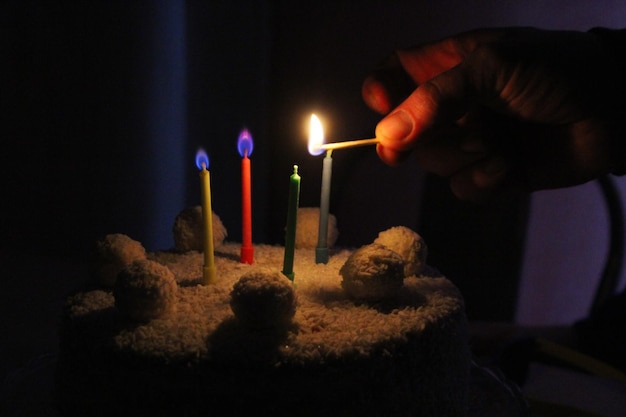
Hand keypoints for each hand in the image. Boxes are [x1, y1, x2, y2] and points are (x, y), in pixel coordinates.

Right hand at [362, 27, 624, 200]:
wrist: (616, 111)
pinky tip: (506, 167)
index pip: (392, 76)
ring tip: (497, 145)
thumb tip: (385, 136)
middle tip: (459, 131)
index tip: (383, 108)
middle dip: (428, 137)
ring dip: (462, 158)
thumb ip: (434, 99)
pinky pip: (462, 188)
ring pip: (434, 164)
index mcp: (448, 66)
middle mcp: (453, 105)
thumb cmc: (556, 71)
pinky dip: (480, 182)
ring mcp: (471, 140)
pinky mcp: (491, 172)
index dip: (380, 93)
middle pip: (405, 130)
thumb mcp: (492, 68)